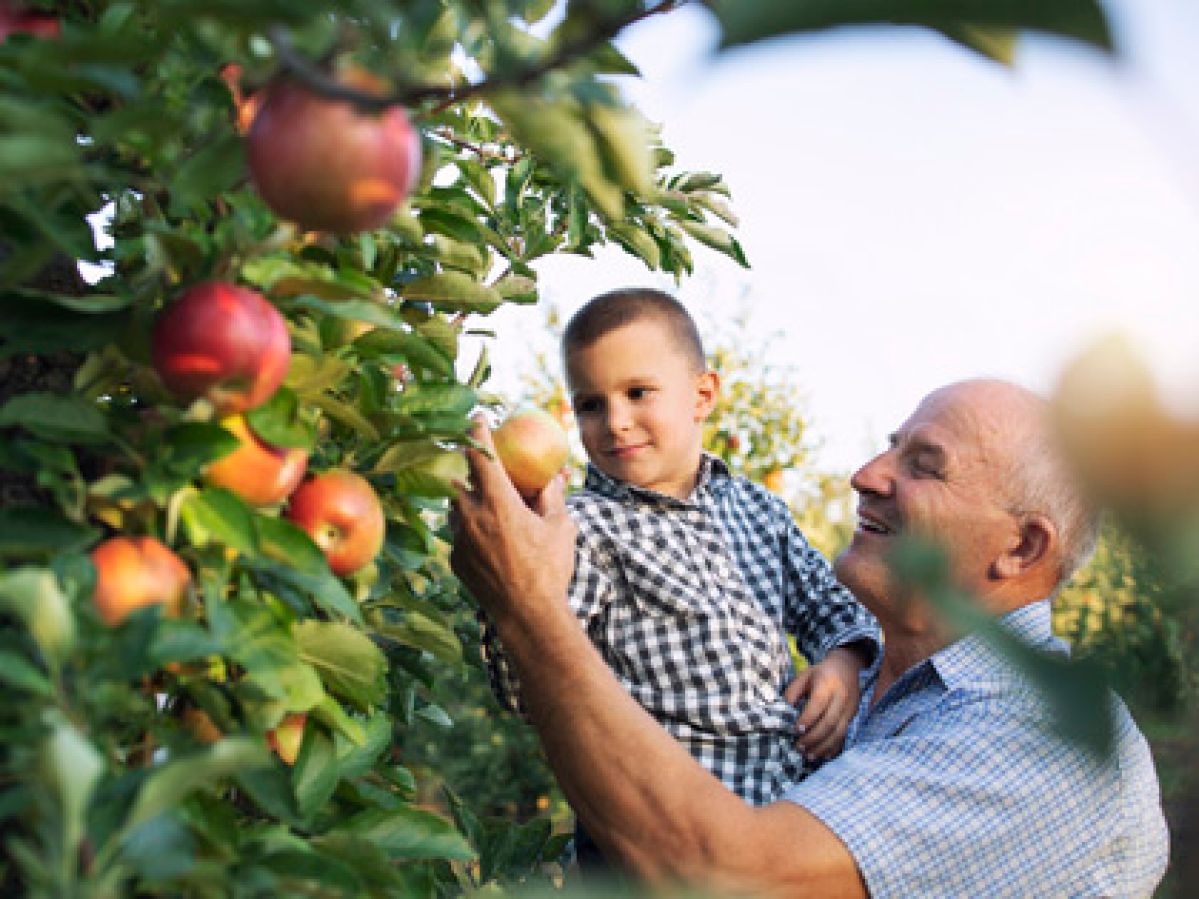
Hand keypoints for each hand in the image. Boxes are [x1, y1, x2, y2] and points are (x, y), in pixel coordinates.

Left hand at [450, 416, 576, 626]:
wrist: (528, 615)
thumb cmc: (549, 569)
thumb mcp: (560, 527)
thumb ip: (551, 496)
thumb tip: (553, 474)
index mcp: (499, 503)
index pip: (481, 456)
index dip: (478, 432)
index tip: (478, 418)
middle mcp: (472, 517)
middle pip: (458, 479)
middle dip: (466, 469)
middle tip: (481, 466)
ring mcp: (460, 540)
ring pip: (455, 508)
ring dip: (468, 501)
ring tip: (489, 507)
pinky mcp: (456, 560)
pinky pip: (459, 534)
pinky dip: (471, 529)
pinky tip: (491, 541)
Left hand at [783, 646, 863, 760]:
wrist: (847, 668)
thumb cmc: (820, 673)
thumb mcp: (803, 676)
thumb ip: (792, 693)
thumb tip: (783, 713)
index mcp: (827, 684)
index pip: (818, 704)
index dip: (807, 718)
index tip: (795, 730)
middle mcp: (842, 698)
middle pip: (830, 722)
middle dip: (813, 737)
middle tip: (798, 747)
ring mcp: (850, 709)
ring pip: (839, 732)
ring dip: (823, 747)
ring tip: (808, 756)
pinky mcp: (853, 717)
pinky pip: (845, 736)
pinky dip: (834, 748)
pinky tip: (823, 755)